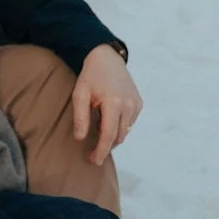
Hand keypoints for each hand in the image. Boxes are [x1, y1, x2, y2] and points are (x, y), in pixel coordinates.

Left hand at [71, 44, 142, 163]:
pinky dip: (119, 126)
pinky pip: (129, 122)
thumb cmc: (91, 75)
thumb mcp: (80, 94)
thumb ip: (80, 117)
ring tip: (98, 130)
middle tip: (92, 152)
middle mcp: (129, 105)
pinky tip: (108, 120)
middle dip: (106, 146)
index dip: (101, 151)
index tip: (94, 161)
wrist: (106, 57)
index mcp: (114, 103)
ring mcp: (136, 104)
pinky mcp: (139, 103)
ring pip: (125, 131)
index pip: (109, 135)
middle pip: (118, 136)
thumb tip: (80, 139)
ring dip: (112, 136)